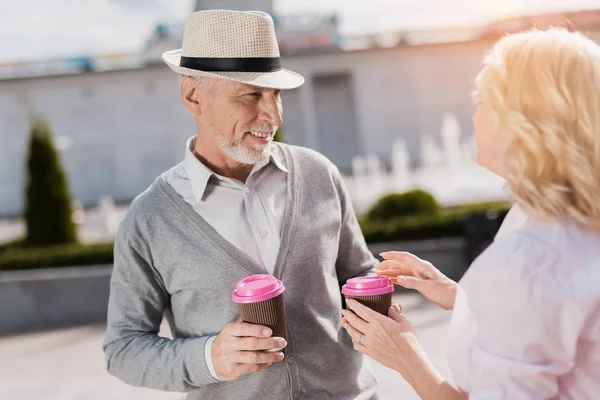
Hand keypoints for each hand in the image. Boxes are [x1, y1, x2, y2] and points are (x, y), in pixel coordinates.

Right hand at [212, 322, 286, 380]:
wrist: (211, 360)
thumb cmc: (228, 341)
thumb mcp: (231, 331)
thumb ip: (246, 327)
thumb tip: (269, 323)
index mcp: (228, 330)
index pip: (242, 328)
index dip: (257, 330)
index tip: (270, 331)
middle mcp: (228, 344)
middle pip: (252, 343)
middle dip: (270, 343)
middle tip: (282, 342)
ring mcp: (229, 358)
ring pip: (253, 357)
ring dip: (270, 356)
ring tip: (280, 355)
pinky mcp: (232, 370)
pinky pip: (251, 368)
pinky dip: (263, 364)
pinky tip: (270, 361)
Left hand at [343, 300, 465, 399]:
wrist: (409, 360)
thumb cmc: (408, 341)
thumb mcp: (404, 322)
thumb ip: (395, 313)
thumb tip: (392, 307)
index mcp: (378, 321)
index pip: (361, 310)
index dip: (353, 304)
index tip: (348, 301)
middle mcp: (371, 331)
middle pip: (354, 321)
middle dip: (347, 315)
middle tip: (344, 311)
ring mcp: (369, 343)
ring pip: (353, 333)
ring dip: (348, 327)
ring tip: (345, 322)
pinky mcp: (370, 352)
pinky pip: (357, 345)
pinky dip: (354, 340)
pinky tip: (354, 338)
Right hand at [376, 251, 456, 309]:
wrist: (455, 299)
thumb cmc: (445, 291)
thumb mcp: (428, 287)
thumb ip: (413, 283)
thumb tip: (398, 278)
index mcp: (423, 266)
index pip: (405, 257)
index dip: (393, 255)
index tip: (382, 255)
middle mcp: (420, 269)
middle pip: (401, 264)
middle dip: (388, 265)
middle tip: (377, 268)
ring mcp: (419, 276)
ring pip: (402, 271)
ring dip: (391, 272)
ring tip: (379, 274)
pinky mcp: (420, 283)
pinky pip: (405, 279)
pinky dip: (396, 279)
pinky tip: (389, 280)